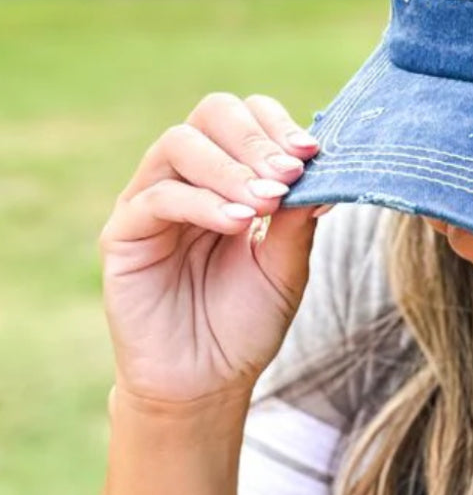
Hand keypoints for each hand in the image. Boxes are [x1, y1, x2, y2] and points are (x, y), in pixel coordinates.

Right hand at [99, 91, 329, 410]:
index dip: (277, 125)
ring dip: (231, 168)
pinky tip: (237, 224)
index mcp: (229, 176)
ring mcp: (151, 201)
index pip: (246, 118)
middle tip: (288, 173)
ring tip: (266, 203)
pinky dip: (202, 203)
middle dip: (255, 138)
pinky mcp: (123, 233)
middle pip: (210, 113)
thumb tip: (327, 169)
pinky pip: (158, 198)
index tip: (311, 152)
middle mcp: (187, 178)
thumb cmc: (246, 321)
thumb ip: (299, 216)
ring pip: (179, 144)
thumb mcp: (286, 265)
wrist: (207, 381)